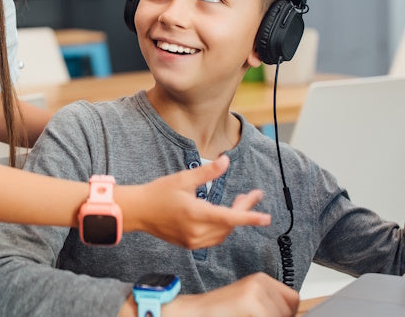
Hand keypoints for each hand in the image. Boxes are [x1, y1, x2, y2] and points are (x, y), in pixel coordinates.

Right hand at [119, 155, 270, 248]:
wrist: (138, 212)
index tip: (266, 218)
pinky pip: (214, 238)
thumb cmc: (158, 193)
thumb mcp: (183, 179)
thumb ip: (207, 172)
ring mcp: (193, 240)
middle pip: (229, 224)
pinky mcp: (189, 244)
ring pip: (223, 233)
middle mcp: (196, 231)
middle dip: (244, 210)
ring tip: (241, 201)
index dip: (250, 217)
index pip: (230, 218)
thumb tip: (226, 161)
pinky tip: (224, 214)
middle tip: (253, 195)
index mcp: (196, 214)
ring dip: (234, 219)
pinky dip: (223, 227)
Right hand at [164, 273, 298, 316]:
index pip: (293, 299)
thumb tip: (290, 314)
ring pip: (280, 315)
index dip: (286, 314)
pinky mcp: (250, 300)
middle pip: (289, 310)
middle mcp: (260, 281)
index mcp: (262, 280)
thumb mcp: (248, 305)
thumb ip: (268, 307)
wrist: (193, 313)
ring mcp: (255, 290)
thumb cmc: (219, 313)